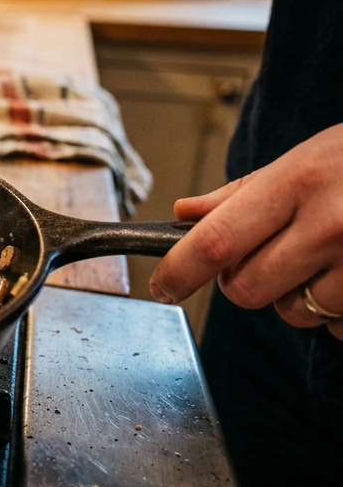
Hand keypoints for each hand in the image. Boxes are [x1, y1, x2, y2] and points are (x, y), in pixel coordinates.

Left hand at [149, 124, 342, 337]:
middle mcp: (328, 225)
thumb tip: (185, 212)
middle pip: (248, 290)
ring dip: (298, 296)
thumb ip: (241, 193)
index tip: (162, 287)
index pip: (215, 242)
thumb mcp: (303, 160)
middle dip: (244, 282)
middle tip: (268, 255)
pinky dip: (338, 312)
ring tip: (324, 257)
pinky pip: (340, 327)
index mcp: (296, 184)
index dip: (178, 272)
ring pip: (296, 312)